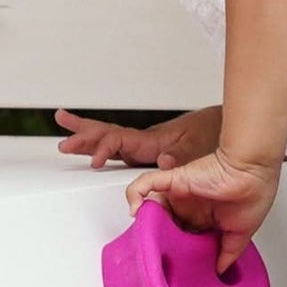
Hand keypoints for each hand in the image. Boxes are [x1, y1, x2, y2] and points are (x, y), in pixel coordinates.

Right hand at [55, 106, 220, 169]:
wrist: (223, 124)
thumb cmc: (212, 131)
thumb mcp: (200, 144)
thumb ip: (181, 154)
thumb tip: (164, 162)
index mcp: (152, 140)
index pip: (120, 141)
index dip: (105, 149)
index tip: (95, 162)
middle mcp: (144, 141)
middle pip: (107, 135)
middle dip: (84, 139)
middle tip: (63, 143)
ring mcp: (144, 145)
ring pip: (109, 139)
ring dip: (87, 138)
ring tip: (64, 136)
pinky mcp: (148, 150)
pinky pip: (119, 147)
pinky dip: (103, 147)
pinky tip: (93, 150)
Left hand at [126, 149, 280, 272]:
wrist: (253, 170)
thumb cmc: (254, 192)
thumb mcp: (241, 233)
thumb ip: (229, 252)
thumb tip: (220, 270)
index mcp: (205, 216)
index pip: (184, 235)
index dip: (176, 248)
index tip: (174, 263)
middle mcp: (191, 205)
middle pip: (165, 224)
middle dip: (157, 238)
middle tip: (154, 255)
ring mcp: (180, 193)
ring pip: (152, 206)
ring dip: (145, 220)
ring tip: (142, 238)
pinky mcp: (174, 180)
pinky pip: (145, 183)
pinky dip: (134, 194)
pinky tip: (134, 209)